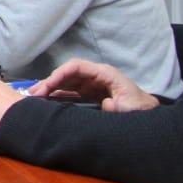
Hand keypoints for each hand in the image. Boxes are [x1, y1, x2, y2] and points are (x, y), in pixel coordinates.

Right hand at [28, 59, 159, 111]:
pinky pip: (70, 91)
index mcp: (104, 73)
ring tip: (34, 96)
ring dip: (50, 87)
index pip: (76, 67)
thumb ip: (118, 106)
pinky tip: (47, 99)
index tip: (46, 86)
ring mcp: (92, 84)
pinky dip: (57, 94)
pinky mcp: (90, 94)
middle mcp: (95, 76)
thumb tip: (105, 102)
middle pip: (67, 73)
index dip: (59, 74)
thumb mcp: (132, 108)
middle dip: (49, 81)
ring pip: (66, 81)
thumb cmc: (141, 109)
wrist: (149, 115)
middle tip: (33, 94)